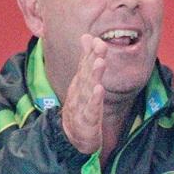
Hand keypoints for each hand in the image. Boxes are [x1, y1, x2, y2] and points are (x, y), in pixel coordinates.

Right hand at [61, 34, 106, 153]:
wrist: (73, 137)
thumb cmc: (81, 106)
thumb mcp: (84, 83)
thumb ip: (86, 60)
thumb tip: (87, 36)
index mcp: (80, 83)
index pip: (85, 65)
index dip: (90, 52)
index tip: (96, 39)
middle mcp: (80, 92)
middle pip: (87, 73)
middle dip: (93, 58)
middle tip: (100, 44)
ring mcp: (82, 105)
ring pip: (88, 89)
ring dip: (94, 75)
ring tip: (100, 62)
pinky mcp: (87, 120)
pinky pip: (91, 108)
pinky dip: (94, 99)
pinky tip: (99, 90)